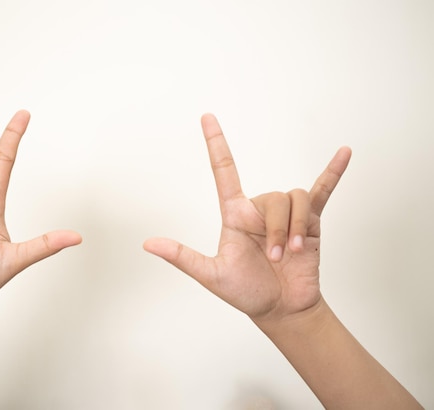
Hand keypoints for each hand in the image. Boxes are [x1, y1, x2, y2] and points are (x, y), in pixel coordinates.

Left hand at [144, 114, 350, 320]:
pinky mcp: (310, 222)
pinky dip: (333, 173)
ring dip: (294, 229)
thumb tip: (148, 244)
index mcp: (235, 214)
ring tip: (292, 254)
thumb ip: (182, 257)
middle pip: (273, 198)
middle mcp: (260, 209)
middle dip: (277, 230)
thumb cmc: (246, 292)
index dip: (216, 143)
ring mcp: (286, 215)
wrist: (281, 309)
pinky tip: (344, 153)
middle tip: (276, 259)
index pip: (224, 171)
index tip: (206, 117)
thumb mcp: (211, 275)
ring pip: (294, 200)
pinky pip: (322, 191)